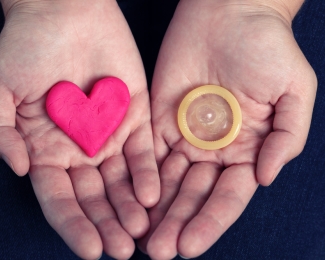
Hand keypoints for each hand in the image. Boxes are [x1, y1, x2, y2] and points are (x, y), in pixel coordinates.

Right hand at [0, 0, 159, 258]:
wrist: (64, 13)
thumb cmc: (26, 48)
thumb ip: (0, 134)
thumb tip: (21, 170)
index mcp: (48, 152)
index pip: (61, 199)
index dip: (73, 225)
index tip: (89, 250)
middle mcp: (80, 151)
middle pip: (96, 198)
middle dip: (108, 225)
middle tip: (121, 250)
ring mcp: (110, 136)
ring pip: (122, 181)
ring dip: (131, 207)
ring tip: (140, 231)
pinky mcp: (135, 118)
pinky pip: (143, 151)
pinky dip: (148, 173)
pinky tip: (152, 195)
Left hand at [139, 0, 316, 258]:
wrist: (229, 12)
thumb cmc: (267, 47)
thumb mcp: (293, 91)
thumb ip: (286, 138)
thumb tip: (264, 178)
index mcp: (246, 149)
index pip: (226, 196)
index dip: (209, 222)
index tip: (190, 245)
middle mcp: (212, 150)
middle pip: (192, 195)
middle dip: (176, 223)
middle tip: (158, 251)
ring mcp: (183, 136)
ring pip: (166, 181)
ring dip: (154, 210)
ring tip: (140, 239)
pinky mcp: (157, 119)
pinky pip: (146, 153)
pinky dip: (138, 178)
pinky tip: (129, 200)